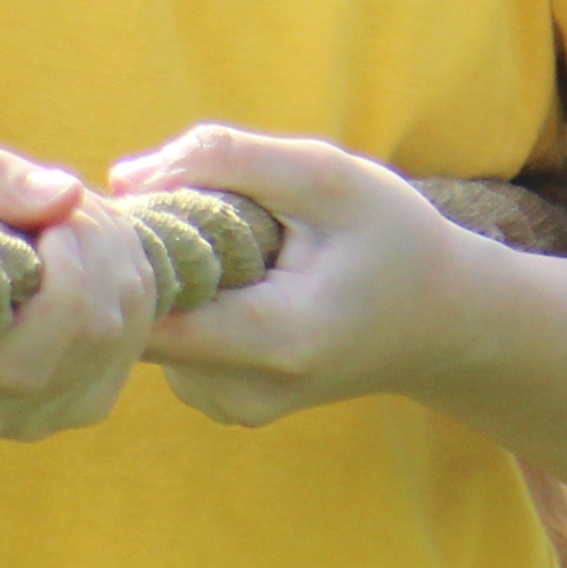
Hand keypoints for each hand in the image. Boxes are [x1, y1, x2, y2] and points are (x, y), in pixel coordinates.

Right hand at [0, 146, 152, 446]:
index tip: (50, 222)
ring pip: (123, 332)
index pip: (20, 363)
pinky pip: (139, 334)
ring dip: (119, 251)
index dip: (62, 280)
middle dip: (97, 246)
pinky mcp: (85, 405)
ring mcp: (40, 420)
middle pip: (89, 336)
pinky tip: (97, 243)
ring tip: (78, 213)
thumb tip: (68, 194)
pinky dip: (132, 273)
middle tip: (70, 201)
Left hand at [113, 126, 488, 428]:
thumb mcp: (325, 176)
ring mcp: (227, 407)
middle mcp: (242, 392)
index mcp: (277, 341)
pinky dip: (189, 298)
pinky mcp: (218, 402)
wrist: (441, 321)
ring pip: (153, 326)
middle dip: (157, 253)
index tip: (150, 203)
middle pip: (145, 317)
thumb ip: (226, 161)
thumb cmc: (391, 238)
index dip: (132, 251)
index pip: (151, 313)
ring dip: (177, 274)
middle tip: (206, 208)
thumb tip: (125, 177)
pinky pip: (171, 339)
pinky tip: (240, 279)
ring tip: (244, 247)